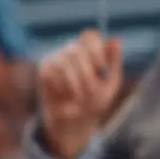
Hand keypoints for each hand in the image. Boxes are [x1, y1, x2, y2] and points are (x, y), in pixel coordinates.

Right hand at [36, 30, 124, 158]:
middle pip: (76, 49)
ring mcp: (56, 59)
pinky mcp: (44, 70)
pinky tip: (64, 96)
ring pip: (63, 61)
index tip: (101, 67)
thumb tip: (115, 39)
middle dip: (86, 74)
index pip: (90, 36)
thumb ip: (114, 62)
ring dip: (74, 83)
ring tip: (79, 98)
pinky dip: (61, 88)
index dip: (95, 49)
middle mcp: (72, 51)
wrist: (75, 123)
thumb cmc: (95, 101)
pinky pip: (51, 73)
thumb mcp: (110, 84)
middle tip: (90, 92)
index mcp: (90, 51)